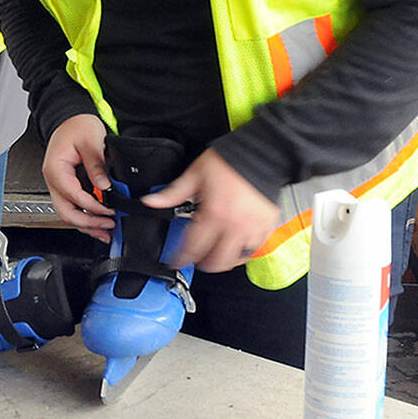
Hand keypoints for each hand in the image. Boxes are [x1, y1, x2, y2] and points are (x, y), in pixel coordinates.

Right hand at [41, 114, 114, 241]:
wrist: (71, 118)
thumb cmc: (77, 125)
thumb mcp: (91, 140)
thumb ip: (96, 165)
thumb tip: (104, 187)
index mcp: (56, 169)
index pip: (73, 196)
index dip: (93, 207)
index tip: (110, 210)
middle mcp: (53, 180)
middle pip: (65, 212)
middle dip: (87, 224)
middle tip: (108, 226)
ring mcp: (58, 185)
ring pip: (68, 214)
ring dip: (86, 225)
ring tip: (105, 231)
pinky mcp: (66, 186)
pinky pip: (73, 207)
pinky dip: (85, 216)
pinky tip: (98, 222)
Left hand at [143, 148, 278, 272]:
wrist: (262, 154)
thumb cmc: (230, 162)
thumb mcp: (195, 174)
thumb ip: (173, 193)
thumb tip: (150, 202)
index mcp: (214, 214)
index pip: (193, 247)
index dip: (180, 258)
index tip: (175, 261)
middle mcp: (234, 226)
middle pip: (216, 262)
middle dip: (201, 264)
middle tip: (194, 260)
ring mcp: (252, 229)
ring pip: (236, 260)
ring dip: (223, 260)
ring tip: (214, 254)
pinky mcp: (267, 227)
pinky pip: (255, 250)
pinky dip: (244, 252)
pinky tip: (235, 247)